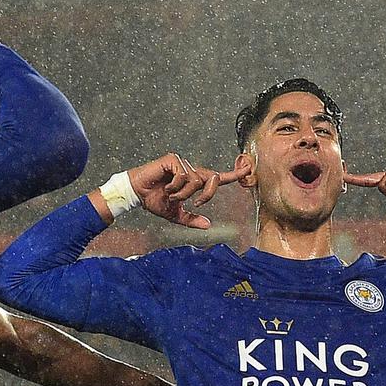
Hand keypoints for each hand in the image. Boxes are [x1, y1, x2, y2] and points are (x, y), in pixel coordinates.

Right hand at [126, 154, 250, 228]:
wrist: (136, 194)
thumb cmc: (154, 201)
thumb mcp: (175, 214)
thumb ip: (191, 219)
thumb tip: (208, 225)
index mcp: (194, 181)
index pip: (217, 178)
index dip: (234, 175)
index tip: (249, 169)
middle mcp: (191, 171)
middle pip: (213, 179)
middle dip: (207, 194)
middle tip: (196, 203)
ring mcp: (182, 164)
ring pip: (196, 180)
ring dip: (183, 194)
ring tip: (170, 195)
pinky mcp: (173, 160)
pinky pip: (184, 175)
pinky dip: (175, 186)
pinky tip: (165, 187)